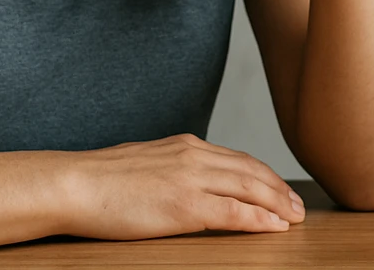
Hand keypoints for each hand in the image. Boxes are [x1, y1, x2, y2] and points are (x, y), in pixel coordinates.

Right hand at [64, 133, 304, 238]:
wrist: (74, 184)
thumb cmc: (100, 181)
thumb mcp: (145, 163)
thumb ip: (170, 168)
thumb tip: (180, 181)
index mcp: (185, 145)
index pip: (237, 158)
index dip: (264, 174)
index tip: (280, 189)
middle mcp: (194, 156)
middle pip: (252, 170)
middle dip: (279, 189)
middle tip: (298, 206)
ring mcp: (192, 178)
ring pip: (250, 188)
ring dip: (277, 204)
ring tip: (294, 218)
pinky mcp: (186, 204)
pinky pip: (234, 212)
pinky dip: (259, 219)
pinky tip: (274, 227)